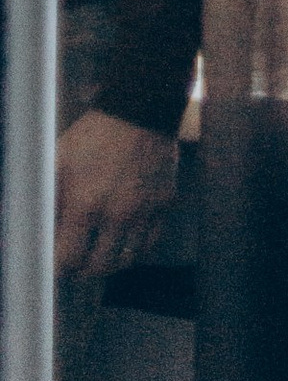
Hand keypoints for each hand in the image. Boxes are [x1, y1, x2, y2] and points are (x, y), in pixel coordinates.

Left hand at [54, 110, 178, 281]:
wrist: (139, 111)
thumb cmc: (93, 136)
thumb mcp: (57, 163)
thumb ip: (45, 201)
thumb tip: (29, 231)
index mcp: (86, 204)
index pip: (68, 259)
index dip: (58, 267)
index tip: (56, 264)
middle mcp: (118, 214)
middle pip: (99, 267)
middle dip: (83, 269)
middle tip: (76, 260)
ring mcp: (144, 210)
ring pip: (126, 260)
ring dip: (109, 262)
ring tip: (99, 253)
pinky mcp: (164, 203)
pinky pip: (150, 242)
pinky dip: (136, 249)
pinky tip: (124, 240)